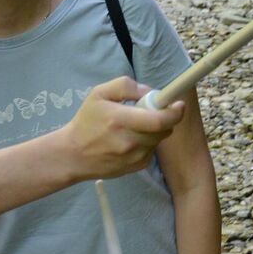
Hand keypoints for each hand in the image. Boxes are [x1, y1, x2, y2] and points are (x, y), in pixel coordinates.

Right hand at [61, 77, 184, 179]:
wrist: (73, 155)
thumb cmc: (86, 121)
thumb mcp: (99, 93)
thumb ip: (125, 86)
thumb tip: (150, 91)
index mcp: (120, 120)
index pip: (160, 119)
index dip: (175, 111)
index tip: (179, 104)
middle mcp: (130, 142)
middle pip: (165, 129)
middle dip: (164, 117)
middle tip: (150, 111)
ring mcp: (134, 157)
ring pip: (159, 139)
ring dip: (155, 130)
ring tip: (135, 126)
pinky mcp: (137, 167)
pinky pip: (152, 149)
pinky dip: (148, 142)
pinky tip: (130, 140)